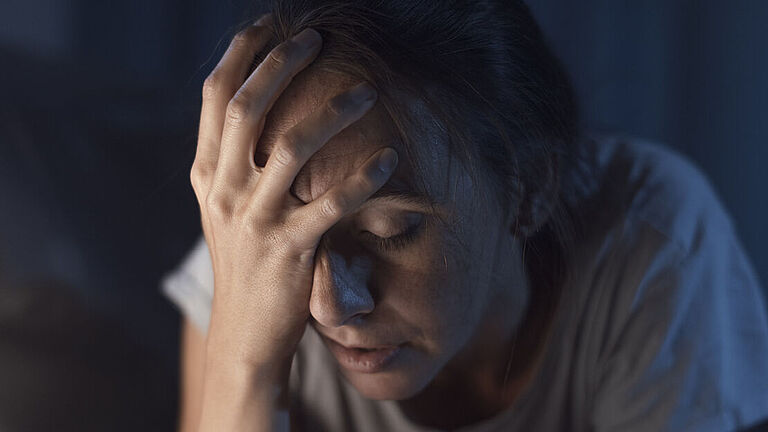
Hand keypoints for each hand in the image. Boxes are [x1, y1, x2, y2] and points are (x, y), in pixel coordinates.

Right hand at [190, 17, 397, 378]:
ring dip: (332, 113)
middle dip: (281, 64)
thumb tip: (258, 108)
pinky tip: (389, 160)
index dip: (241, 55)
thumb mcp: (224, 207)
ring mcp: (254, 219)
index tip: (268, 26)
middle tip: (318, 40)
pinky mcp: (289, 248)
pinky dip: (363, 179)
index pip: (216, 98)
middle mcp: (224, 189)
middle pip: (247, 107)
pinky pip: (331, 204)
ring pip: (290, 147)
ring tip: (368, 92)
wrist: (243, 332)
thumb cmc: (244, 262)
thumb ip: (234, 160)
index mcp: (207, 173)